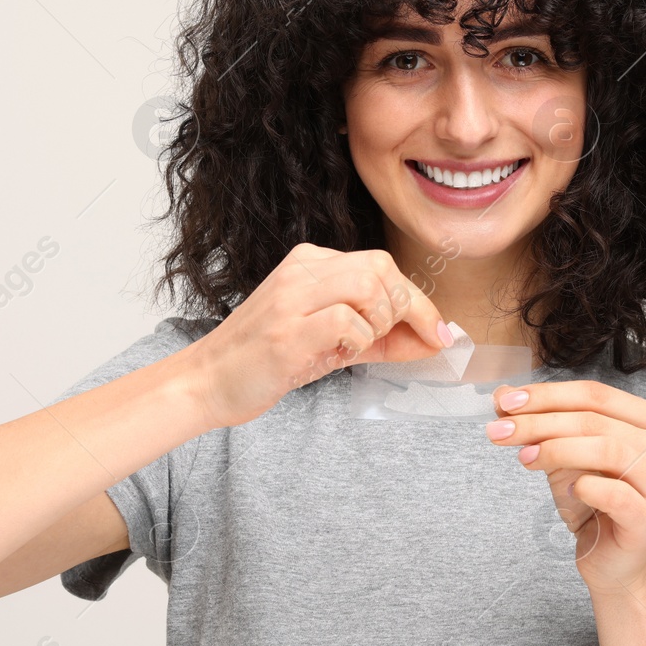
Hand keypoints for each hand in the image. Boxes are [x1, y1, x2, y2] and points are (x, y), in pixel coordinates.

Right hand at [186, 242, 450, 427]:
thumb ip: (382, 337)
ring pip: (367, 285)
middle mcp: (301, 270)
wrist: (207, 382)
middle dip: (406, 309)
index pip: (382, 266)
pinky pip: (346, 320)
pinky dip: (357, 342)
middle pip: (381, 269)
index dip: (418, 301)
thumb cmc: (268, 361)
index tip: (438, 332)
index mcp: (310, 263)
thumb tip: (438, 339)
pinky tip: (337, 356)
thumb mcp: (331, 342)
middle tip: (400, 342)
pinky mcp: (286, 329)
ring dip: (378, 323)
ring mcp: (291, 296)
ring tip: (356, 347)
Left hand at [485, 380, 645, 597]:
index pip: (595, 394)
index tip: (506, 402)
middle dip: (540, 422)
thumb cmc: (591, 501)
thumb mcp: (562, 454)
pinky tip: (568, 490)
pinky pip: (616, 494)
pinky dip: (585, 487)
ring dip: (556, 449)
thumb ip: (539, 422)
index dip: (548, 395)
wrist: (610, 559)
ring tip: (525, 458)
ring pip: (607, 450)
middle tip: (501, 430)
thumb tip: (502, 395)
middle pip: (595, 420)